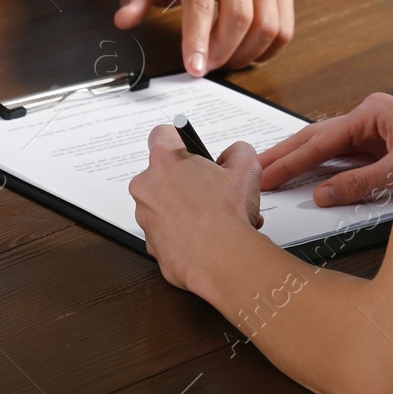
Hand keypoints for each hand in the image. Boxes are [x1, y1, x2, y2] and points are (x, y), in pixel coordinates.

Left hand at [115, 0, 293, 75]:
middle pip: (239, 17)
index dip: (198, 40)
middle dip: (222, 52)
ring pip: (266, 25)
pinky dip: (268, 49)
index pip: (201, 3)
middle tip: (205, 67)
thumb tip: (123, 20)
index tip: (194, 69)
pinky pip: (284, 27)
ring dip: (246, 54)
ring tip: (225, 60)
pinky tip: (248, 52)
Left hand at [130, 125, 263, 291]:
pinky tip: (205, 235)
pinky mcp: (151, 245)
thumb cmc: (227, 215)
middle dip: (186, 180)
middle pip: (163, 174)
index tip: (191, 150)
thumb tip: (232, 154)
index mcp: (166, 161)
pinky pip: (166, 232)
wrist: (222, 258)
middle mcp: (147, 187)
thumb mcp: (246, 167)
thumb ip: (238, 150)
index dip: (179, 140)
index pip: (161, 134)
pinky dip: (182, 233)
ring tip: (214, 217)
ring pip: (165, 205)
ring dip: (186, 208)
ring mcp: (146, 217)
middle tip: (210, 190)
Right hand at [259, 93, 392, 206]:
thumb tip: (322, 194)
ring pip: (327, 147)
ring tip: (270, 173)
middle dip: (284, 155)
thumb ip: (362, 183)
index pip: (321, 141)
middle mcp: (368, 118)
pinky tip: (305, 177)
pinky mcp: (380, 146)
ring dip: (299, 160)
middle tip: (254, 171)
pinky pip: (343, 157)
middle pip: (316, 138)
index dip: (291, 161)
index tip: (266, 176)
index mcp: (371, 113)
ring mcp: (373, 131)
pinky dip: (321, 168)